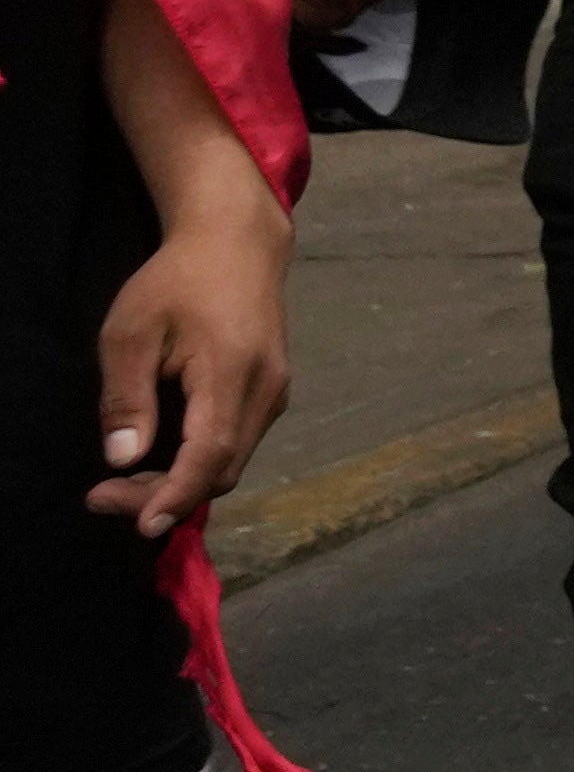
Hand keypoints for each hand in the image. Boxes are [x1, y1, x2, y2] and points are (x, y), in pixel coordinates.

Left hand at [90, 219, 281, 539]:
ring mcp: (274, 395)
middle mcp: (265, 392)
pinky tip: (159, 455)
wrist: (236, 245)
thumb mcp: (131, 330)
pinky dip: (198, 463)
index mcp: (232, 374)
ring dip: (180, 482)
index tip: (140, 525)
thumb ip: (127, 396)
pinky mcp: (270, 393)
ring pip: (232, 462)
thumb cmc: (175, 281)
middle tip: (102, 496)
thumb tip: (123, 457)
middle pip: (223, 470)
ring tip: (122, 481)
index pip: (211, 454)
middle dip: (166, 496)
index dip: (176, 495)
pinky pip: (235, 443)